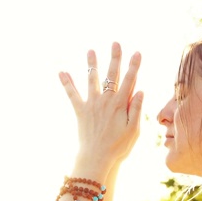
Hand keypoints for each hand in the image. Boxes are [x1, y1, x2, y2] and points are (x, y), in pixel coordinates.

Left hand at [59, 42, 143, 170]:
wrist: (96, 158)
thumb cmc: (118, 147)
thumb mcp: (134, 130)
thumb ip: (136, 109)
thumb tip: (140, 90)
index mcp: (120, 104)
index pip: (130, 80)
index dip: (134, 65)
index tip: (137, 52)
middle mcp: (105, 100)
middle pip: (111, 74)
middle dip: (114, 57)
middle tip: (115, 43)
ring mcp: (91, 104)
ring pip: (92, 79)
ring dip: (91, 64)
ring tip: (90, 51)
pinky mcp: (80, 111)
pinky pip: (72, 94)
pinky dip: (66, 82)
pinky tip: (61, 71)